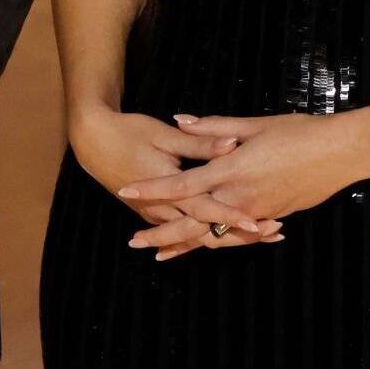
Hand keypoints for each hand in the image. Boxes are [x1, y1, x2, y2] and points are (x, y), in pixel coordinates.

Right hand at [70, 107, 282, 259]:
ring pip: (198, 236)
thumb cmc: (129, 132)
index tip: (260, 222)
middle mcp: (164, 209)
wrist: (94, 142)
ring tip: (267, 233)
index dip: (233, 216)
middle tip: (275, 232)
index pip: (206, 208)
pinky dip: (210, 234)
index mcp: (169, 188)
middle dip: (241, 235)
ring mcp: (159, 215)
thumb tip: (232, 144)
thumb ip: (199, 143)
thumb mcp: (164, 134)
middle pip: (206, 231)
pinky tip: (234, 232)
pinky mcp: (157, 215)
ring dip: (231, 236)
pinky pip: (186, 232)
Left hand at [116, 112, 369, 258]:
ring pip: (215, 235)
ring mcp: (257, 212)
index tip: (127, 192)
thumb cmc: (300, 131)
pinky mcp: (272, 216)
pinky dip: (218, 242)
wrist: (343, 153)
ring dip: (186, 244)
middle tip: (133, 241)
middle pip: (193, 223)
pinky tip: (202, 246)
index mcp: (233, 170)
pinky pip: (238, 235)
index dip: (154, 190)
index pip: (183, 184)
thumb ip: (213, 127)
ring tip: (159, 253)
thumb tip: (179, 120)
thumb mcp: (254, 124)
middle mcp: (242, 198)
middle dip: (161, 234)